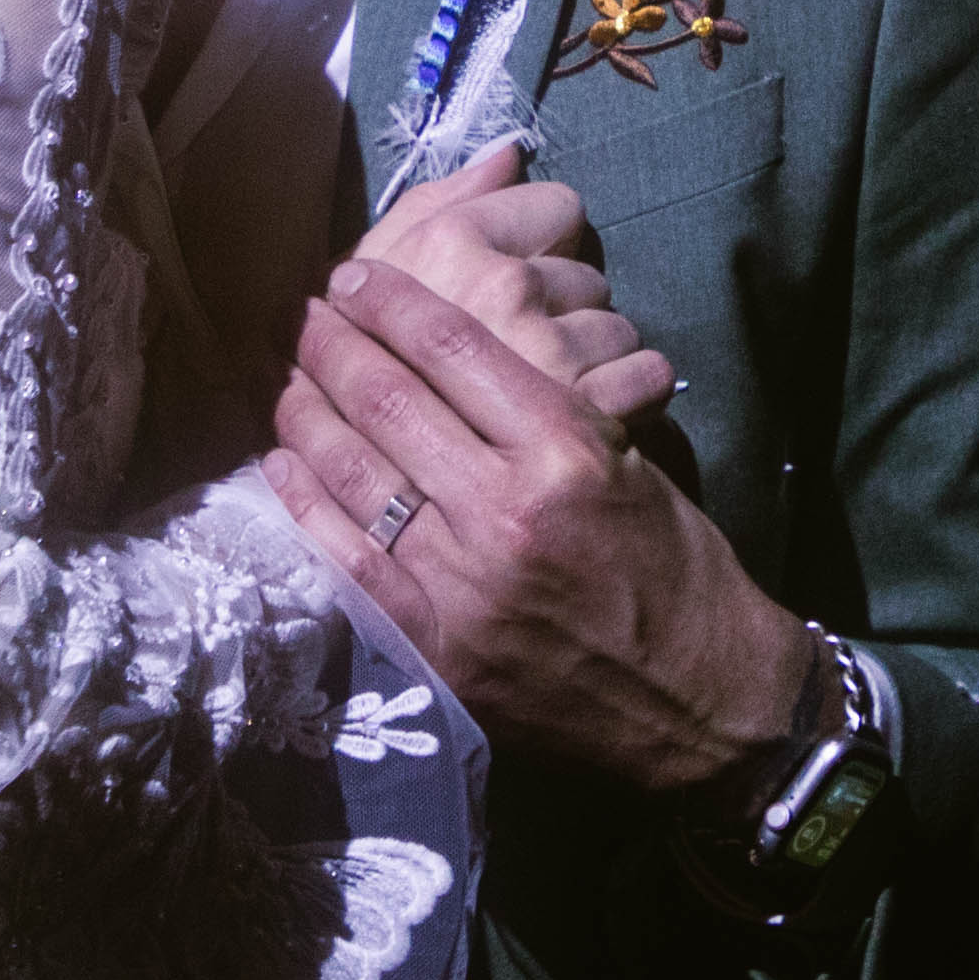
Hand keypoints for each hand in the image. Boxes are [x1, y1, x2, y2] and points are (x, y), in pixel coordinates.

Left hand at [265, 255, 815, 793]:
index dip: (389, 302)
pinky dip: (307, 503)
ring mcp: (462, 582)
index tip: (353, 277)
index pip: (452, 348)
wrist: (697, 702)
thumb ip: (549, 406)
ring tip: (282, 375)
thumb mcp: (632, 461)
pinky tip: (282, 463)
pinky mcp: (435, 644)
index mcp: (567, 450)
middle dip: (332, 344)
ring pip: (355, 472)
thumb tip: (460, 351)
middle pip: (389, 399)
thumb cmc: (677, 571)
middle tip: (300, 313)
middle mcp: (505, 508)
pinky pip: (347, 558)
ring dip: (305, 413)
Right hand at [342, 140, 661, 414]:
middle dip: (562, 311)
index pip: (557, 206)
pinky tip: (589, 423)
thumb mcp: (379, 300)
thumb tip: (506, 153)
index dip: (543, 242)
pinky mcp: (593, 429)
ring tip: (547, 398)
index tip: (511, 280)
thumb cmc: (381, 394)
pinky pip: (650, 375)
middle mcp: (500, 296)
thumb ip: (434, 210)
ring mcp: (547, 361)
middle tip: (521, 353)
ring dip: (593, 361)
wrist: (404, 539)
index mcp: (444, 254)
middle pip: (586, 273)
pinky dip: (631, 400)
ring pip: (616, 327)